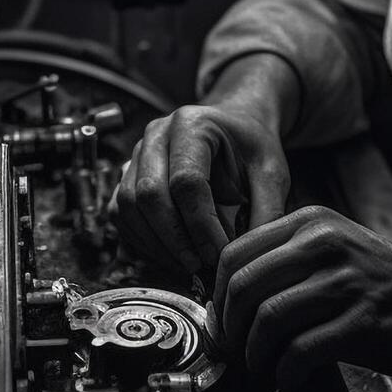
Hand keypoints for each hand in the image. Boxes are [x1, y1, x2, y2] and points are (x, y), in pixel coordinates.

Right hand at [111, 102, 290, 274]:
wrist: (233, 127)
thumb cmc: (250, 148)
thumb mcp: (272, 173)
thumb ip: (266, 212)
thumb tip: (247, 258)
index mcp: (193, 125)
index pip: (186, 181)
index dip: (201, 225)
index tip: (218, 254)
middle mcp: (156, 135)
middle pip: (149, 194)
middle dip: (174, 239)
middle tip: (199, 266)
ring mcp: (137, 153)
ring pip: (128, 206)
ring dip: (155, 244)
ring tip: (186, 265)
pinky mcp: (127, 175)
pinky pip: (120, 213)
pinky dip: (141, 240)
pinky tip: (168, 255)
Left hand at [212, 206, 391, 391]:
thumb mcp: (341, 250)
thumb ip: (293, 260)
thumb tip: (233, 298)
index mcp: (314, 223)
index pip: (234, 253)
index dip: (216, 296)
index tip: (221, 322)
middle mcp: (326, 245)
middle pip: (242, 286)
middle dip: (228, 329)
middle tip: (232, 354)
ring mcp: (345, 283)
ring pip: (266, 319)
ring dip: (253, 357)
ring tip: (260, 372)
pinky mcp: (361, 323)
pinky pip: (299, 353)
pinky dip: (284, 376)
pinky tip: (288, 385)